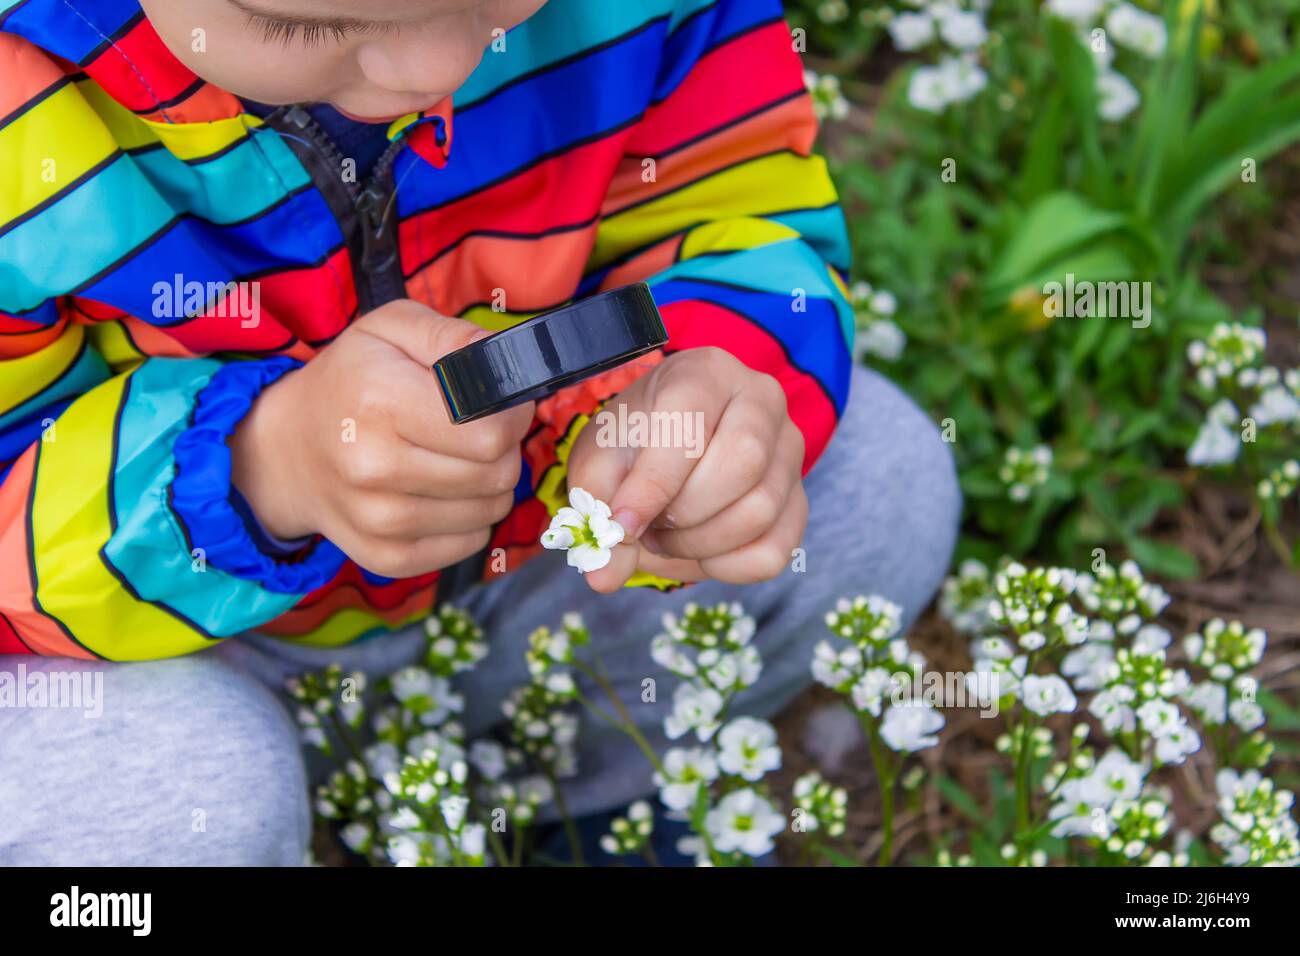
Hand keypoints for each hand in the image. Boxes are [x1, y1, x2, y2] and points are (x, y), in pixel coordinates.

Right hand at [229, 300, 531, 577]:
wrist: (287, 449)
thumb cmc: (349, 381)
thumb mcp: (391, 330)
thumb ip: (454, 338)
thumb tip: (507, 364)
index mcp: (380, 401)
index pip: (491, 433)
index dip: (511, 416)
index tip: (500, 406)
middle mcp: (374, 466)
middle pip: (496, 474)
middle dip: (503, 449)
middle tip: (477, 430)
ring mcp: (378, 520)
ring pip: (490, 511)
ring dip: (489, 485)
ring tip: (457, 459)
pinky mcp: (385, 556)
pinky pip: (470, 544)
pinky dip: (471, 519)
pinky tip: (443, 493)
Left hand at [567, 347, 806, 591]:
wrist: (661, 457)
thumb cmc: (632, 446)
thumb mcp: (600, 465)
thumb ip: (597, 511)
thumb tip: (604, 577)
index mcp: (707, 372)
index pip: (694, 425)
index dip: (654, 484)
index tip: (622, 522)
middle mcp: (762, 400)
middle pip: (743, 462)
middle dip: (684, 512)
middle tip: (648, 523)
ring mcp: (789, 452)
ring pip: (760, 510)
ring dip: (699, 542)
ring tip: (667, 531)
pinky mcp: (798, 502)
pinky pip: (773, 552)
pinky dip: (726, 566)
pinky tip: (699, 548)